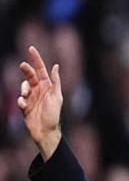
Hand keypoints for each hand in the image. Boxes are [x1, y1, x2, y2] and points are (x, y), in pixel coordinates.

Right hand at [18, 46, 62, 160]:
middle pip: (30, 75)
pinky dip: (20, 100)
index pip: (41, 70)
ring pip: (23, 86)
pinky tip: (24, 105)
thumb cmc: (53, 115)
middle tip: (23, 66)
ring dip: (23, 88)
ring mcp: (32, 98)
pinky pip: (20, 99)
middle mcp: (39, 91)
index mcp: (48, 87)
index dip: (36, 59)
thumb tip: (56, 66)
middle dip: (26, 69)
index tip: (31, 48)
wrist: (45, 132)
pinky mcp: (25, 106)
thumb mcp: (56, 96)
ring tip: (25, 96)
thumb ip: (55, 81)